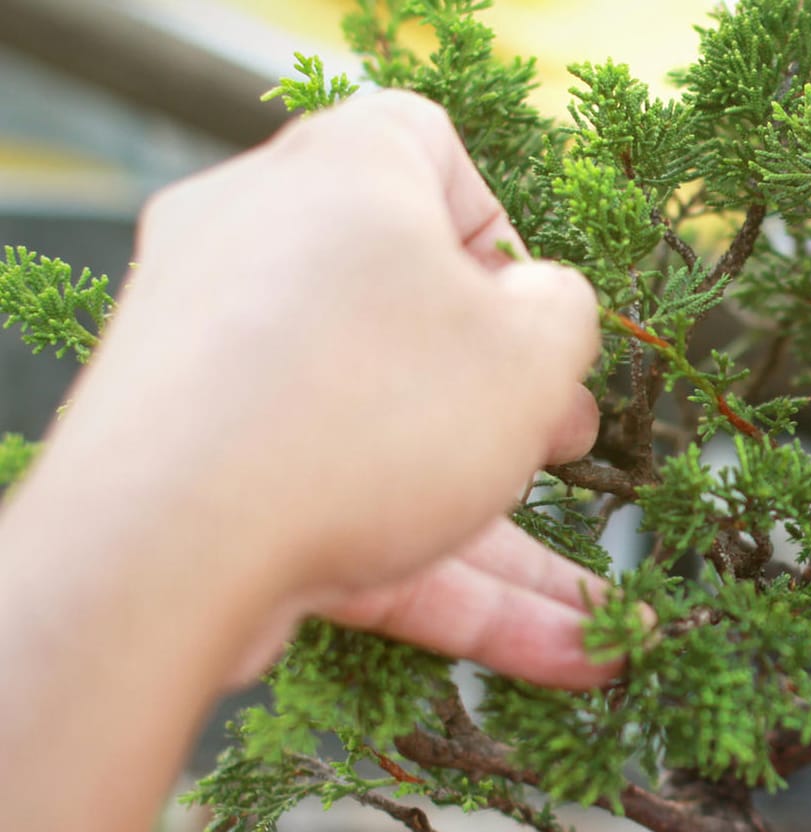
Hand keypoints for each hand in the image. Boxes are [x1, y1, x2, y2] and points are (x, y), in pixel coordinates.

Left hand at [48, 91, 610, 683]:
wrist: (163, 551)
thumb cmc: (370, 410)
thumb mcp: (532, 349)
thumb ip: (566, 313)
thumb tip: (545, 306)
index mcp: (342, 179)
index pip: (428, 148)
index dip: (502, 227)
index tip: (537, 311)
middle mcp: (266, 254)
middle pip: (414, 320)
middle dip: (515, 408)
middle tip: (568, 453)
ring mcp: (224, 372)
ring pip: (390, 445)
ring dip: (506, 541)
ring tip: (599, 624)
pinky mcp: (204, 480)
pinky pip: (347, 516)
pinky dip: (444, 581)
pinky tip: (556, 657)